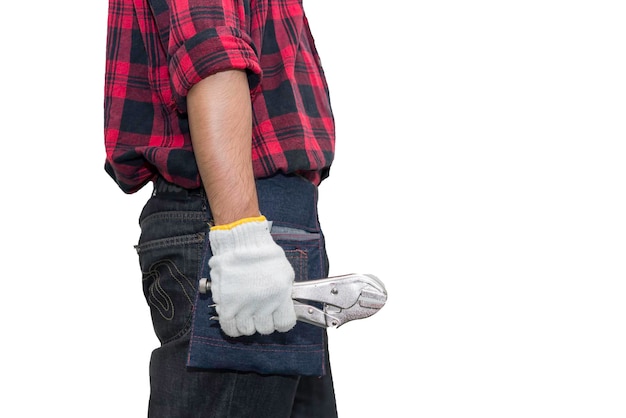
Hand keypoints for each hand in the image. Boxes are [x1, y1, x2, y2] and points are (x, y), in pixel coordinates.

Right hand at [208, 216, 296, 336]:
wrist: (241, 244)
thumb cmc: (265, 255)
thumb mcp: (286, 274)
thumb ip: (285, 294)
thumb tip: (283, 308)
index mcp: (280, 296)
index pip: (285, 324)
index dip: (282, 321)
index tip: (278, 316)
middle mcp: (263, 304)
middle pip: (265, 329)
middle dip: (265, 321)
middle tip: (261, 311)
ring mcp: (243, 306)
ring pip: (247, 330)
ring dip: (248, 324)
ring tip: (247, 313)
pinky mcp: (226, 305)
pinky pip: (229, 328)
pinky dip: (232, 327)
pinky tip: (235, 319)